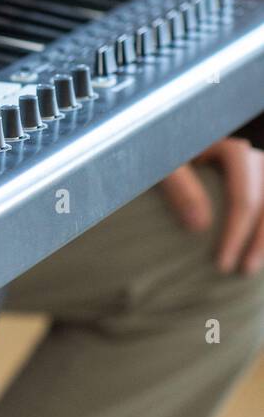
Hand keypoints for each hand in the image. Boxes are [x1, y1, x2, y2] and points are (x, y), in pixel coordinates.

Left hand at [160, 137, 263, 274]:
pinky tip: (258, 249)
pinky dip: (263, 228)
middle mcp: (254, 158)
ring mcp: (260, 169)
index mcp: (234, 152)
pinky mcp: (258, 180)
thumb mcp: (165, 166)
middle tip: (241, 271)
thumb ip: (178, 188)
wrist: (164, 145)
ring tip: (252, 266)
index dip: (236, 235)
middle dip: (258, 242)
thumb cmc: (161, 153)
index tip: (222, 264)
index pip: (244, 200)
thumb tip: (199, 226)